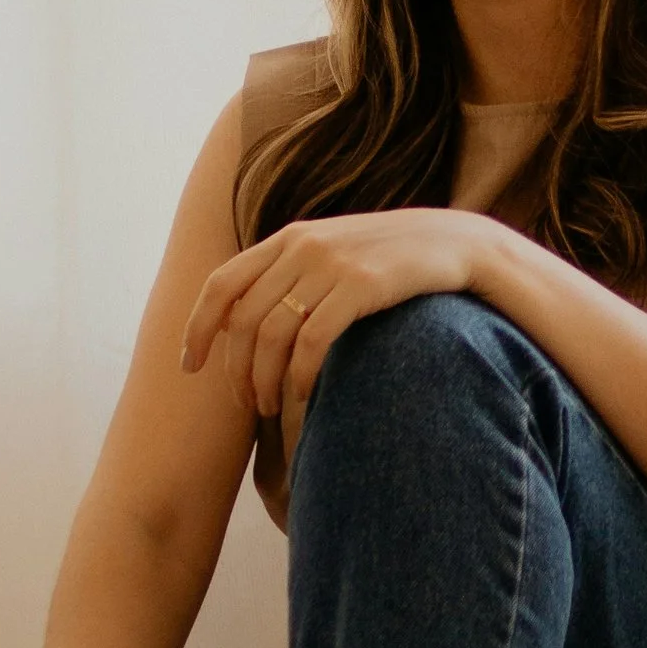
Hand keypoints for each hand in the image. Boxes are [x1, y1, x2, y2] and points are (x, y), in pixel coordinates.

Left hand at [180, 208, 512, 459]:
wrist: (456, 242)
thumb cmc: (392, 259)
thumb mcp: (336, 251)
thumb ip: (295, 273)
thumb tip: (249, 320)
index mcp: (289, 238)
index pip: (222, 283)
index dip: (198, 327)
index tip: (190, 366)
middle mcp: (303, 246)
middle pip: (243, 319)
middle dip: (236, 370)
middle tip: (245, 404)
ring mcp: (332, 264)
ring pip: (272, 334)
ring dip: (264, 381)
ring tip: (271, 409)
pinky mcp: (361, 285)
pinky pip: (313, 342)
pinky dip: (301, 376)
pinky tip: (305, 396)